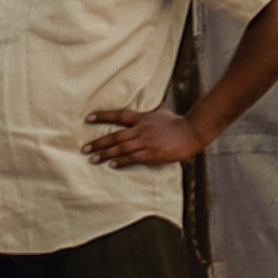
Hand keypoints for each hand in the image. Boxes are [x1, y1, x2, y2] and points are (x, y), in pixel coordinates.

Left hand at [84, 109, 208, 168]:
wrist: (193, 131)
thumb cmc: (179, 123)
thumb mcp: (160, 114)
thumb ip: (148, 116)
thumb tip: (143, 113)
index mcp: (142, 118)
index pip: (118, 115)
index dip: (102, 116)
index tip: (88, 119)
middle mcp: (141, 129)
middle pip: (115, 136)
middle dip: (98, 143)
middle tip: (84, 149)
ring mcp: (146, 142)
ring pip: (121, 148)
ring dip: (105, 154)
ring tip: (92, 159)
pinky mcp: (153, 153)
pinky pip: (134, 158)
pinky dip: (122, 161)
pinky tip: (112, 164)